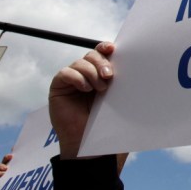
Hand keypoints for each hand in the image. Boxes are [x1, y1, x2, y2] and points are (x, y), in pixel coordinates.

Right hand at [48, 42, 114, 158]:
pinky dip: (76, 77)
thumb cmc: (103, 121)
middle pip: (91, 55)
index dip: (105, 48)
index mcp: (100, 74)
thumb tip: (132, 65)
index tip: (112, 49)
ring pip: (80, 62)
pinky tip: (84, 88)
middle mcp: (85, 74)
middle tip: (109, 75)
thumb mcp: (115, 98)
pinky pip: (65, 73)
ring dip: (91, 73)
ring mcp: (71, 79)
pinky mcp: (58, 87)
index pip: (102, 54)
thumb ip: (118, 82)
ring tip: (99, 88)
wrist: (88, 142)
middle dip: (101, 62)